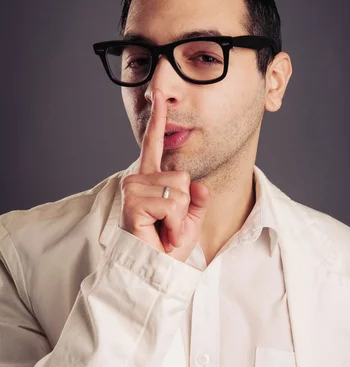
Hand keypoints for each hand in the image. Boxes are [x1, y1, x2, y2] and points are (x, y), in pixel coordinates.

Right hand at [119, 88, 210, 261]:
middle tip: (170, 227)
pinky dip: (176, 225)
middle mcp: (139, 178)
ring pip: (180, 189)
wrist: (155, 270)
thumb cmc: (168, 246)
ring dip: (180, 219)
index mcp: (151, 178)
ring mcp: (134, 188)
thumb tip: (198, 185)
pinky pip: (173, 204)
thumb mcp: (191, 218)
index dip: (158, 121)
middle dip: (185, 207)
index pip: (155, 145)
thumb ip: (197, 197)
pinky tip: (162, 234)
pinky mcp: (133, 201)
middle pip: (183, 176)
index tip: (158, 96)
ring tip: (165, 231)